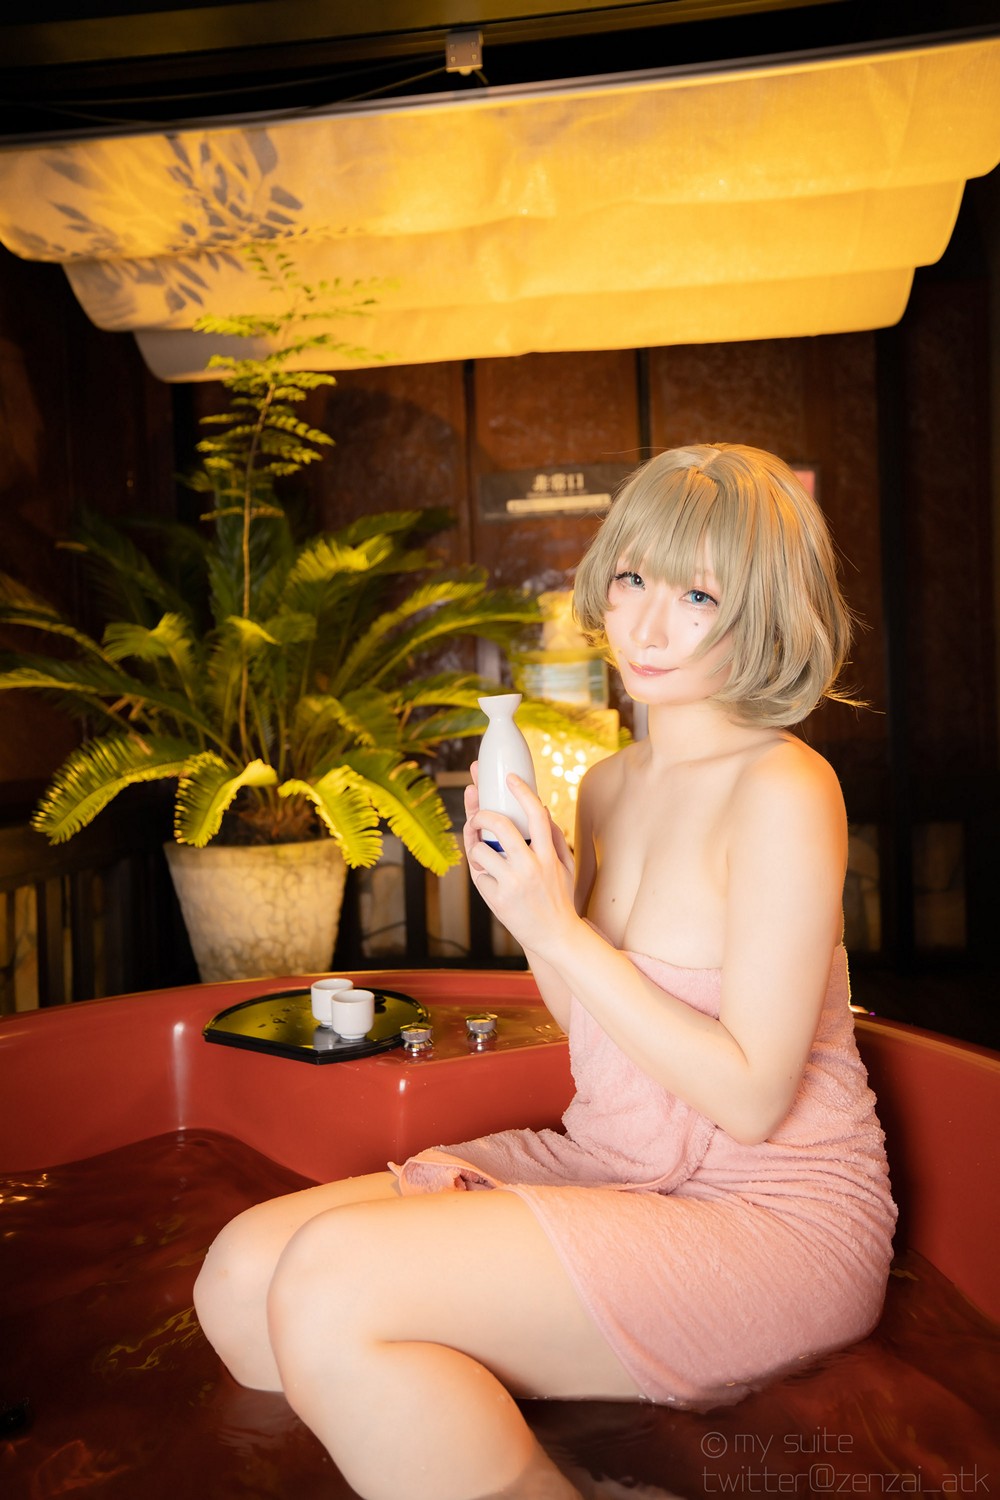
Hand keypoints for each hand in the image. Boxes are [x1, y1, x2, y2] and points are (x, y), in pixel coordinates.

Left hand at [464, 765, 577, 955]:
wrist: (555, 937)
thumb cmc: (560, 898)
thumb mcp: (565, 867)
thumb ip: (555, 837)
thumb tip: (542, 809)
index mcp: (548, 855)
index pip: (536, 814)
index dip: (522, 792)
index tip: (509, 777)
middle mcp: (530, 867)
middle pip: (499, 825)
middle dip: (480, 813)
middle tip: (476, 814)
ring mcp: (512, 883)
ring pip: (480, 850)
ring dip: (477, 849)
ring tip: (485, 855)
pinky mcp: (497, 899)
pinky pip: (479, 874)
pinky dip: (483, 875)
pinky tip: (493, 881)